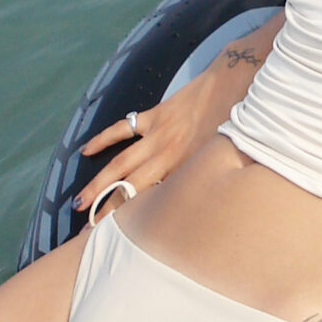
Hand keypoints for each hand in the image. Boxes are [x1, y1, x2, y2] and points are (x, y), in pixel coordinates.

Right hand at [73, 11, 284, 220]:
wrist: (238, 84)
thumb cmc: (240, 128)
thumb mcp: (226, 164)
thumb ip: (207, 184)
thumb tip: (195, 208)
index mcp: (188, 173)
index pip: (154, 205)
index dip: (134, 223)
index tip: (118, 237)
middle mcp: (169, 157)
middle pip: (130, 189)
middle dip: (107, 211)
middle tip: (87, 230)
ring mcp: (159, 136)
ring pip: (120, 164)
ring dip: (98, 184)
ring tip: (80, 202)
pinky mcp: (156, 115)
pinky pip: (123, 129)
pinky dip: (104, 139)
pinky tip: (86, 150)